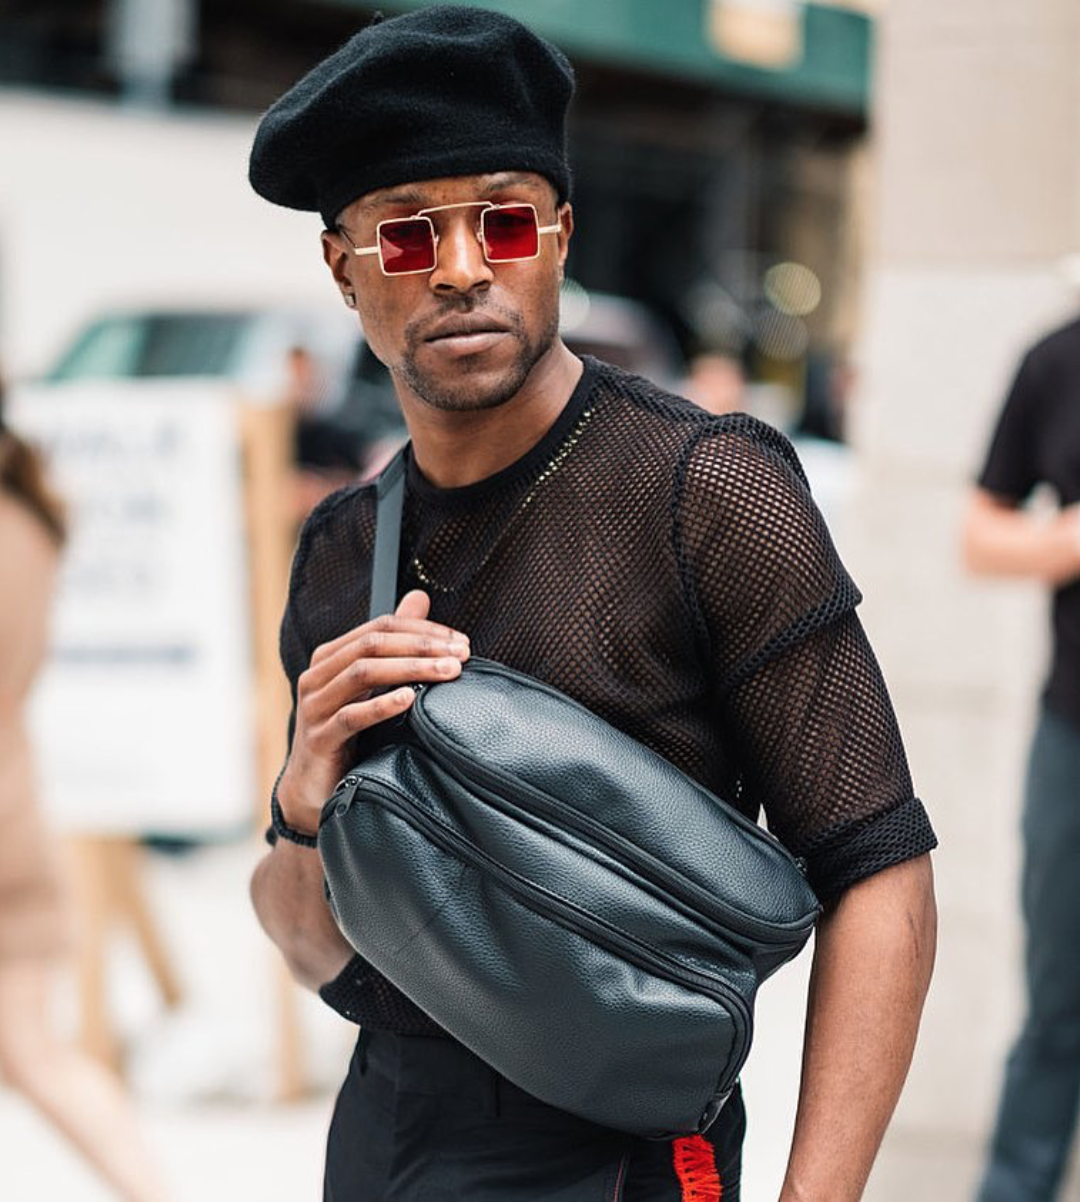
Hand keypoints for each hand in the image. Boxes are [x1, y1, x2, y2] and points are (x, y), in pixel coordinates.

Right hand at [277, 590, 469, 833]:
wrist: (313, 789)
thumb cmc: (347, 733)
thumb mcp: (371, 685)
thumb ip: (394, 642)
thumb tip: (419, 596)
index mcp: (330, 657)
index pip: (380, 628)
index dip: (423, 629)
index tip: (460, 641)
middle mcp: (317, 676)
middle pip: (372, 645)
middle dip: (422, 646)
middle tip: (461, 654)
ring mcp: (314, 707)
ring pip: (363, 674)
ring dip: (411, 669)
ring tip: (447, 672)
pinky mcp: (318, 739)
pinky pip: (350, 716)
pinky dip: (382, 705)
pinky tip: (410, 699)